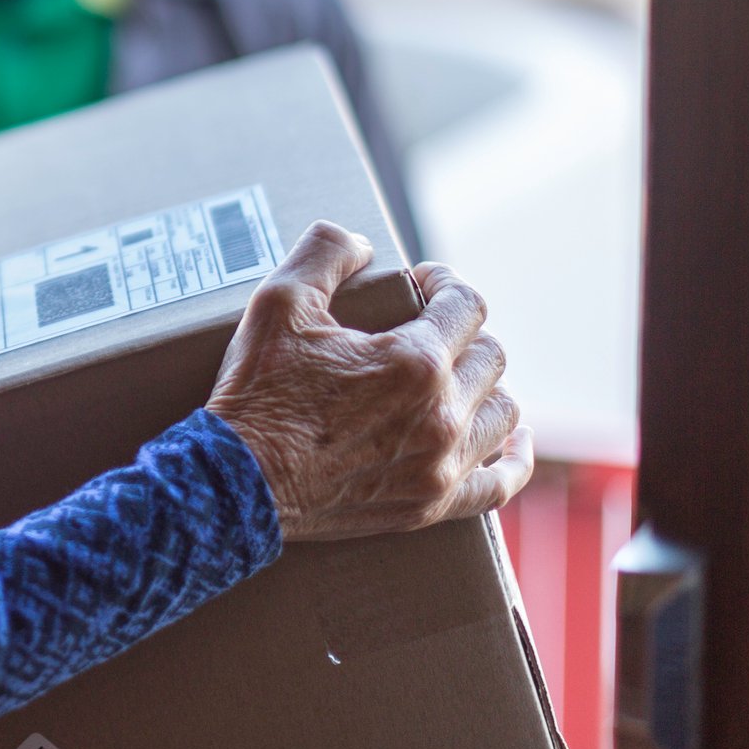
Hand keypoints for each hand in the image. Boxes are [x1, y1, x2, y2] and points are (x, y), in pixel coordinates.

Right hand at [205, 221, 533, 541]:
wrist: (237, 484)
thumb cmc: (257, 391)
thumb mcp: (278, 302)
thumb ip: (325, 253)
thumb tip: (362, 243)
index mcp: (413, 360)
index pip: (467, 306)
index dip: (446, 284)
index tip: (422, 284)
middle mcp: (440, 414)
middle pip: (489, 356)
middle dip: (462, 334)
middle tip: (424, 330)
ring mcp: (440, 466)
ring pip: (503, 412)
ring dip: (483, 386)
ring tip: (453, 378)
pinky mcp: (429, 504)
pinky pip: (500, 483)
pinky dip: (512, 457)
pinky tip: (511, 440)